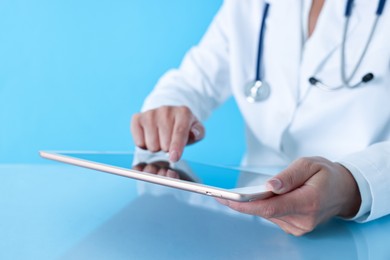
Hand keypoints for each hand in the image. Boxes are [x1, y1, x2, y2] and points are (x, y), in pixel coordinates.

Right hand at [131, 106, 204, 161]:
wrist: (168, 115)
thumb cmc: (183, 126)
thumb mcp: (196, 130)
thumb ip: (198, 133)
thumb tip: (194, 133)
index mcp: (183, 113)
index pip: (179, 132)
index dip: (176, 147)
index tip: (174, 157)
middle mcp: (166, 110)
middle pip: (164, 143)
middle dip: (167, 148)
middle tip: (169, 142)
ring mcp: (150, 113)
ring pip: (151, 145)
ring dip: (156, 147)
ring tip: (160, 139)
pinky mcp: (137, 118)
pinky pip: (138, 142)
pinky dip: (144, 144)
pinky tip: (149, 137)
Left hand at [217, 157, 361, 235]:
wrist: (344, 191)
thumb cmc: (327, 175)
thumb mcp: (310, 165)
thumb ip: (289, 176)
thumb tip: (270, 185)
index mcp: (308, 203)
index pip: (269, 208)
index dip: (244, 205)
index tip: (225, 199)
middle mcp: (302, 220)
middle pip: (264, 212)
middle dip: (241, 203)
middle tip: (219, 194)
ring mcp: (298, 227)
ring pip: (267, 214)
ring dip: (252, 203)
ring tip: (233, 194)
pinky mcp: (294, 227)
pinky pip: (272, 215)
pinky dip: (262, 206)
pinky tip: (255, 197)